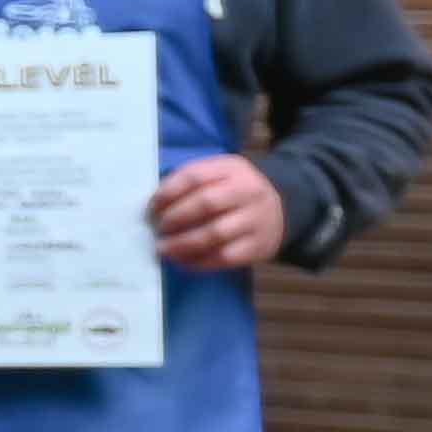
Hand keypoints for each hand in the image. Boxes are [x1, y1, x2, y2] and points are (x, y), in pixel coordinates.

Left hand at [151, 153, 287, 272]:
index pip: (194, 176)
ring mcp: (256, 220)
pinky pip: (225, 257)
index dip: (168, 192)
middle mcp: (248, 191)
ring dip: (183, 244)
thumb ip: (190, 181)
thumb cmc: (234, 191)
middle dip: (175, 218)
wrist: (280, 207)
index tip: (152, 207)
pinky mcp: (259, 246)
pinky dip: (200, 262)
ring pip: (215, 233)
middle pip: (206, 204)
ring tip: (164, 249)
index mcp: (232, 168)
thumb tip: (156, 204)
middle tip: (158, 229)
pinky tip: (183, 262)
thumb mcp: (218, 173)